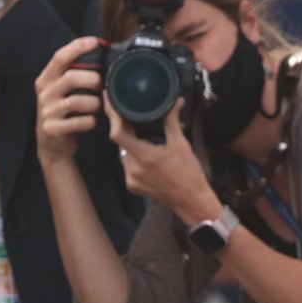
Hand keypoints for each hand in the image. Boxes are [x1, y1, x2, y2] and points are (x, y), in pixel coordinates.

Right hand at [35, 38, 105, 166]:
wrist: (52, 144)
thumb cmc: (63, 111)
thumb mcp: (63, 90)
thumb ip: (75, 73)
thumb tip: (100, 51)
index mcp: (47, 78)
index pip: (60, 57)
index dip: (77, 47)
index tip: (95, 41)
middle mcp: (44, 92)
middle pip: (70, 77)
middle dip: (92, 79)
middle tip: (102, 85)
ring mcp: (46, 111)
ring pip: (75, 101)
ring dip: (93, 103)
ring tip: (98, 106)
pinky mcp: (52, 129)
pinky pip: (77, 122)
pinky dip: (90, 122)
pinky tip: (92, 122)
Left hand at [106, 102, 219, 222]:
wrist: (190, 200)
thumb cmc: (188, 174)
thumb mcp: (181, 145)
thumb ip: (172, 121)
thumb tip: (177, 102)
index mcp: (145, 157)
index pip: (117, 134)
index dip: (112, 116)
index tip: (110, 102)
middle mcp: (133, 169)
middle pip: (119, 141)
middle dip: (123, 126)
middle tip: (127, 111)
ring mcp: (131, 179)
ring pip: (122, 152)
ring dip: (128, 141)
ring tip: (137, 130)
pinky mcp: (132, 186)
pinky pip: (127, 164)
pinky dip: (132, 155)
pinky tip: (142, 150)